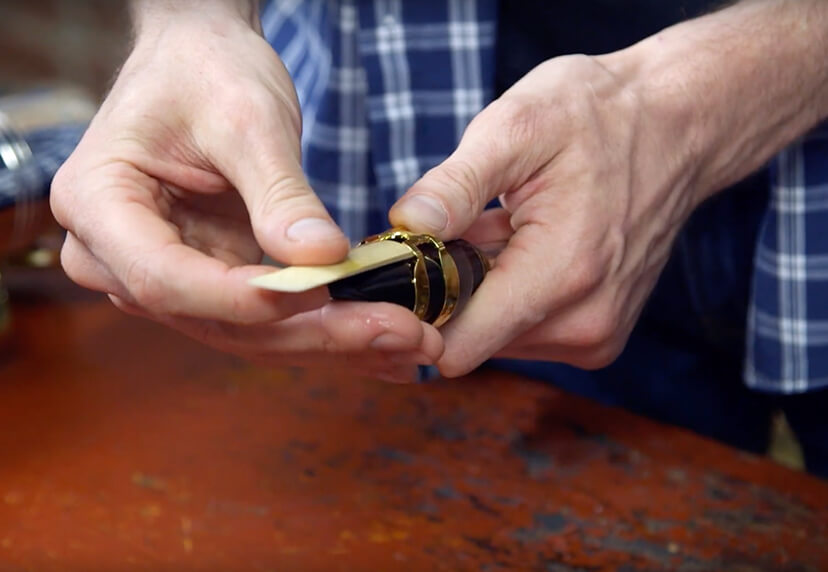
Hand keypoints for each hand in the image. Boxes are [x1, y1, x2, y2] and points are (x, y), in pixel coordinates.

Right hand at [51, 5, 441, 380]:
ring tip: (408, 341)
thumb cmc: (208, 73)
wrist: (203, 62)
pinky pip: (265, 319)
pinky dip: (325, 327)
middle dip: (313, 333)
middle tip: (400, 335)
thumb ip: (279, 191)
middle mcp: (115, 256)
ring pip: (246, 332)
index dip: (245, 298)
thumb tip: (321, 259)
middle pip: (215, 320)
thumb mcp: (247, 119)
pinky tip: (382, 334)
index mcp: (98, 204)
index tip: (323, 295)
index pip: (165, 276)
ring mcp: (163, 275)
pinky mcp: (209, 281)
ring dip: (331, 341)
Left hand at [390, 1, 827, 376]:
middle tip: (460, 229)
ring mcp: (596, 336)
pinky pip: (525, 330)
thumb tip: (405, 227)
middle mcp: (584, 325)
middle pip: (470, 341)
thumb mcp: (517, 127)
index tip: (406, 270)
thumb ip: (456, 185)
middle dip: (448, 292)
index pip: (457, 347)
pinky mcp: (599, 335)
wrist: (677, 125)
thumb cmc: (598, 117)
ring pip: (495, 337)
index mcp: (561, 277)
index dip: (416, 313)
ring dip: (479, 291)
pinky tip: (522, 245)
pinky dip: (509, 294)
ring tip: (500, 229)